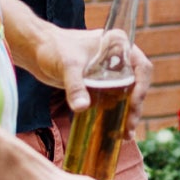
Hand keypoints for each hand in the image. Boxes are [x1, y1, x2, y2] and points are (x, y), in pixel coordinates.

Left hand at [30, 21, 153, 132]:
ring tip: (125, 135)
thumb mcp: (67, 66)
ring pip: (128, 94)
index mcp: (118, 44)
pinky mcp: (100, 82)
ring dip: (128, 114)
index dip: (142, 87)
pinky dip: (116, 113)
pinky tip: (114, 130)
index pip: (141, 67)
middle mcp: (119, 56)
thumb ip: (75, 85)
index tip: (133, 105)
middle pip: (137, 84)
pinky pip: (115, 99)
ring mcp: (110, 70)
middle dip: (135, 107)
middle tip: (129, 127)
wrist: (37, 50)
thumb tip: (81, 108)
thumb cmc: (53, 48)